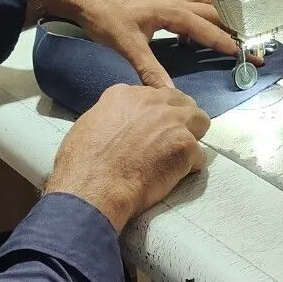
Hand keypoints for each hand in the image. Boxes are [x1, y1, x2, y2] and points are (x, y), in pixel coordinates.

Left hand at [26, 0, 239, 88]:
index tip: (250, 57)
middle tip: (249, 47)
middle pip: (213, 14)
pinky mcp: (156, 3)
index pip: (209, 30)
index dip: (230, 45)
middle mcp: (174, 2)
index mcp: (172, 11)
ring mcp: (165, 0)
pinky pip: (187, 8)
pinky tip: (190, 36)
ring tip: (231, 34)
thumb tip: (170, 93)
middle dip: (233, 30)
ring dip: (218, 19)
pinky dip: (197, 18)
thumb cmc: (104, 15)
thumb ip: (150, 70)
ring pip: (202, 7)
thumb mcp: (127, 45)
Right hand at [44, 85, 209, 230]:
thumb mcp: (89, 125)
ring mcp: (173, 122)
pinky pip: (200, 156)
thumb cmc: (82, 163)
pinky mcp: (186, 146)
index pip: (154, 94)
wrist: (94, 187)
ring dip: (192, 137)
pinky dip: (190, 168)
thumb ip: (111, 116)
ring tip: (179, 157)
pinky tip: (174, 178)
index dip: (155, 114)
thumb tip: (119, 125)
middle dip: (179, 119)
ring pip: (200, 121)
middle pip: (182, 102)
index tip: (151, 129)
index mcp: (125, 94)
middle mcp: (152, 101)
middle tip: (170, 141)